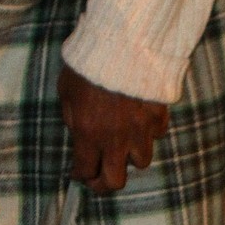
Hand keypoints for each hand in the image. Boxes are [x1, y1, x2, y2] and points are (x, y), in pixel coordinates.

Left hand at [57, 65, 169, 193]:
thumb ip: (72, 118)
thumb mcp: (66, 89)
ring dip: (130, 157)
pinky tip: (141, 122)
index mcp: (88, 133)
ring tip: (124, 146)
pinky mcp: (158, 116)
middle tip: (101, 178)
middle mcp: (115, 139)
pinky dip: (149, 132)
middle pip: (115, 181)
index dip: (81, 176)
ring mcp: (140, 130)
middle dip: (105, 183)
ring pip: (141, 162)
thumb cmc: (88, 62)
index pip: (85, 171)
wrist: (122, 40)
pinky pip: (156, 134)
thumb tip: (79, 135)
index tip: (80, 174)